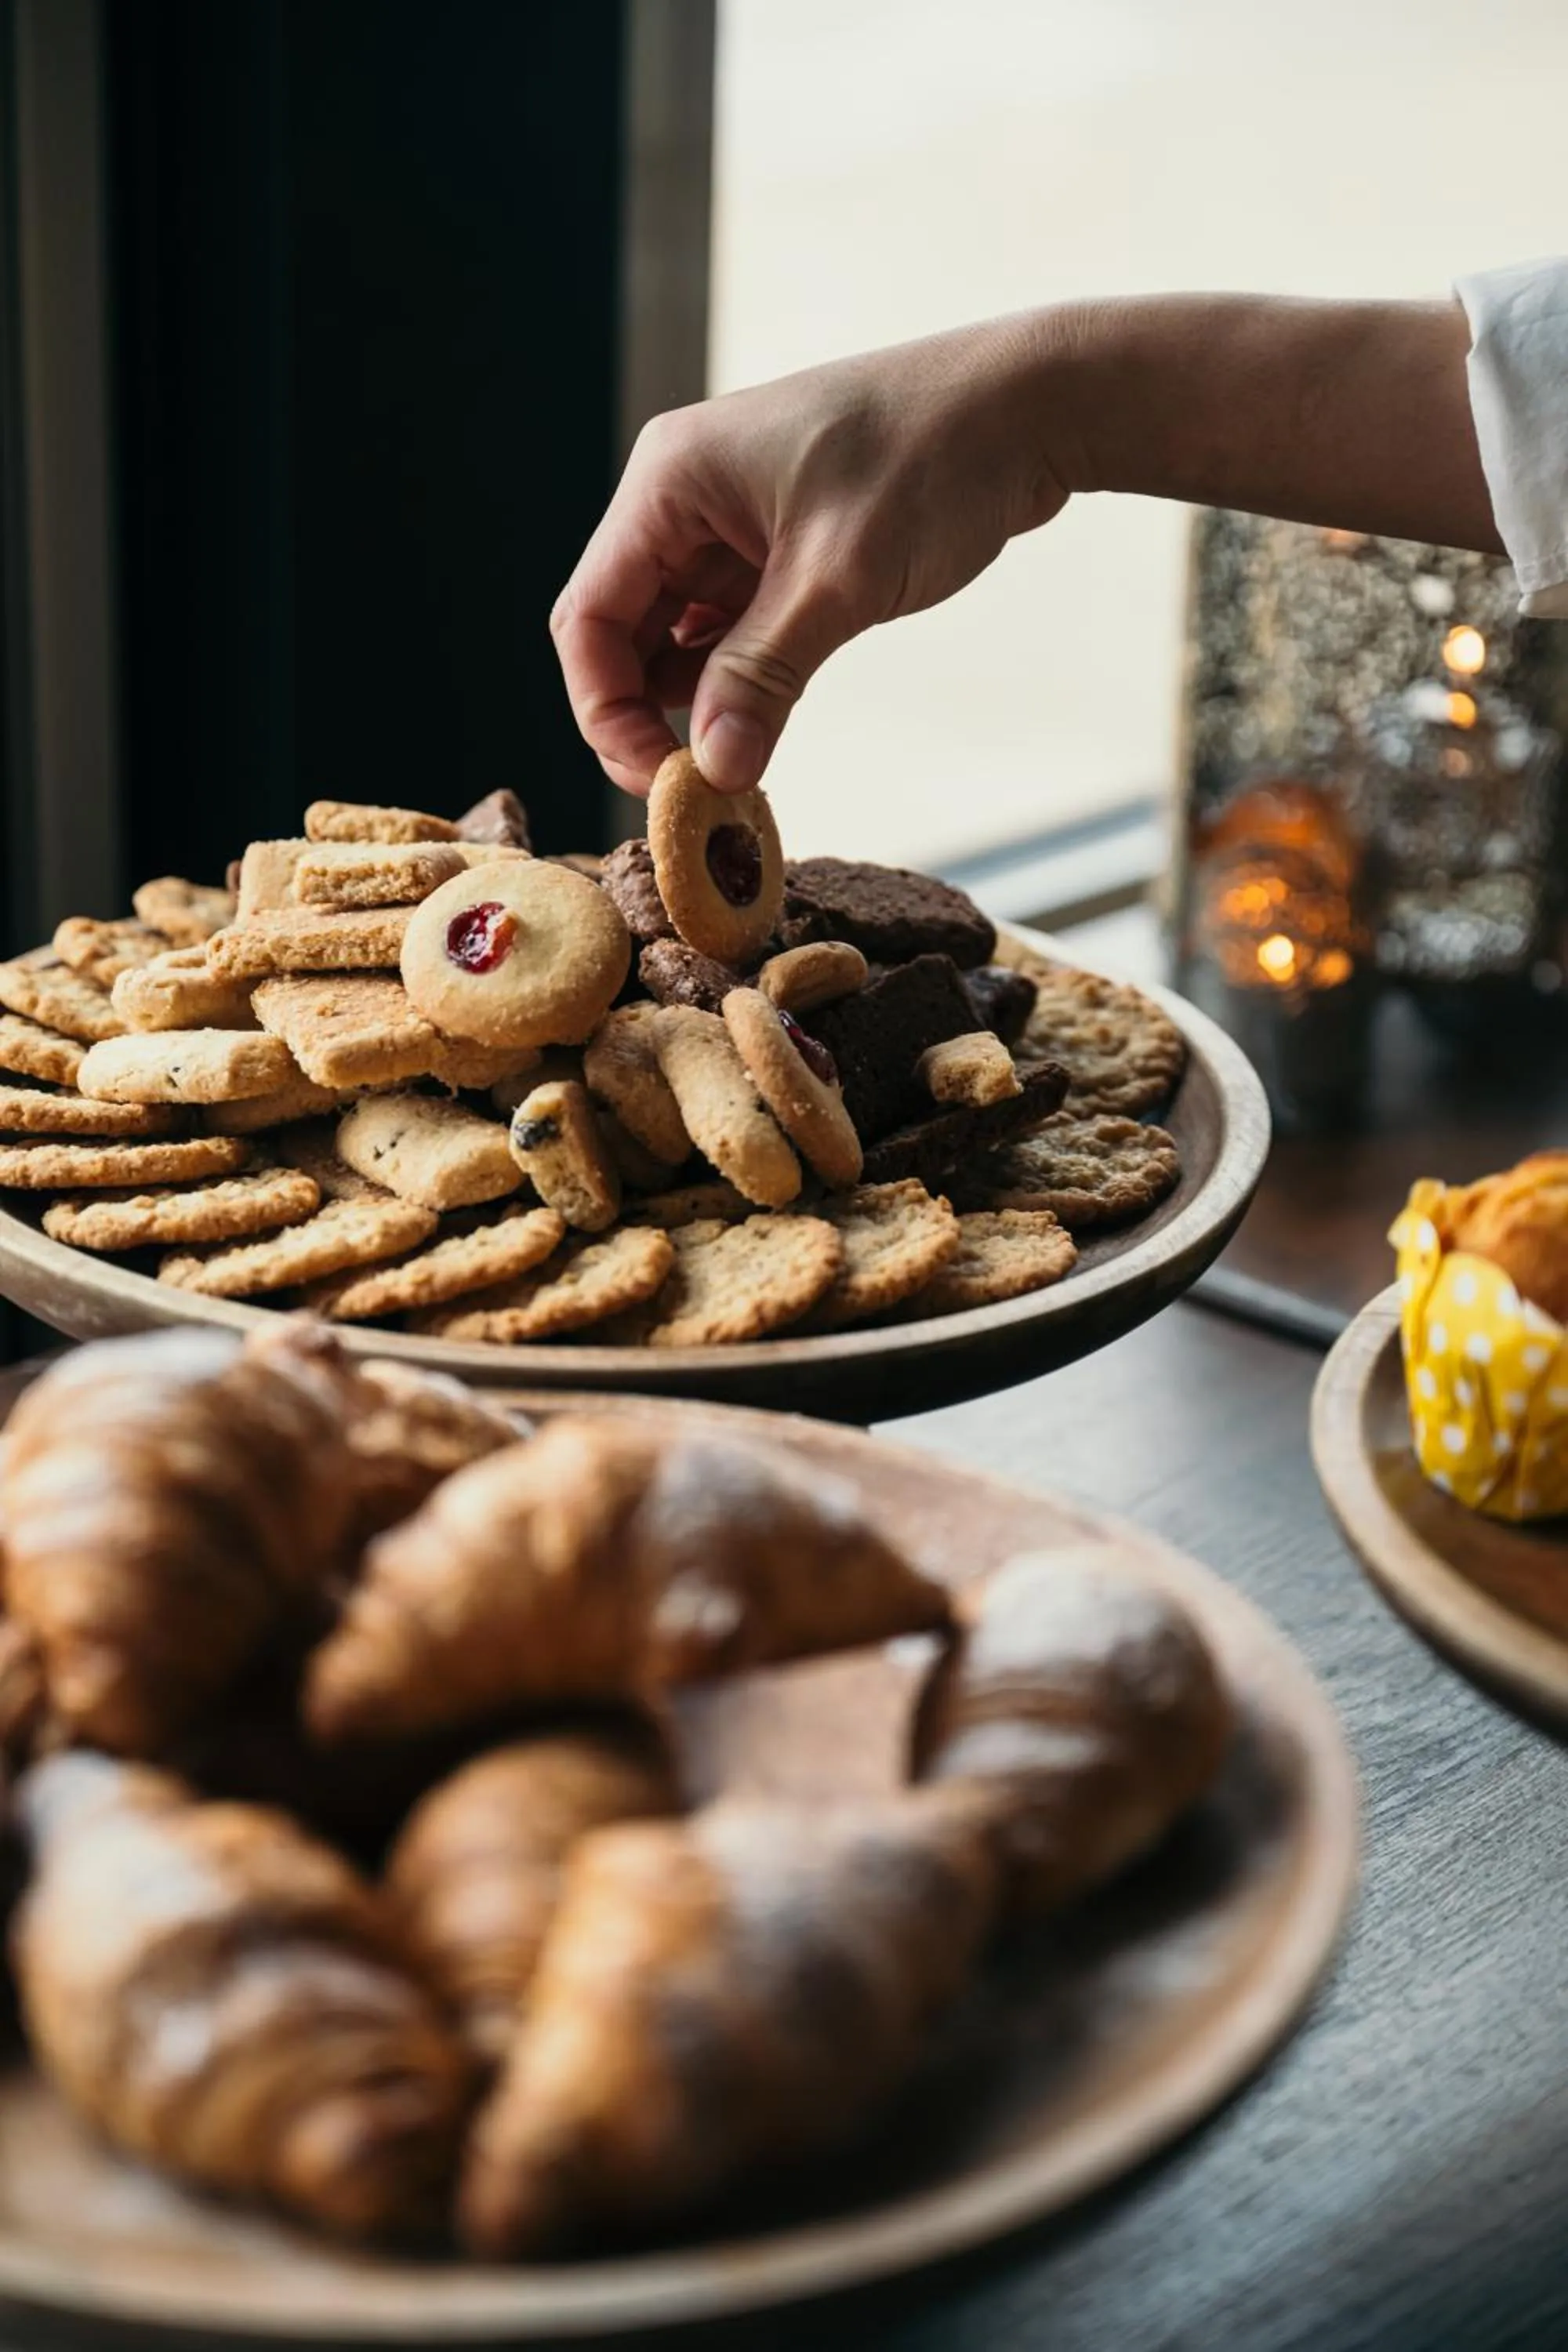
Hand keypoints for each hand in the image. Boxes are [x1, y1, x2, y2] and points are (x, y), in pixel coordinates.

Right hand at [551, 317, 1068, 794]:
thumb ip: (764, 676)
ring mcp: (731, 523)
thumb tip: (711, 771)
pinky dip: (737, 685)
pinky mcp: (779, 549)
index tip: (661, 781)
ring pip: (676, 637)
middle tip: (697, 793)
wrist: (1030, 407)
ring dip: (695, 707)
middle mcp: (685, 497)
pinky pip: (730, 631)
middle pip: (621, 630)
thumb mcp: (839, 580)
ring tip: (732, 773)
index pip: (589, 614)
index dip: (605, 709)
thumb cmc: (932, 460)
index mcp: (671, 480)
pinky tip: (760, 731)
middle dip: (645, 716)